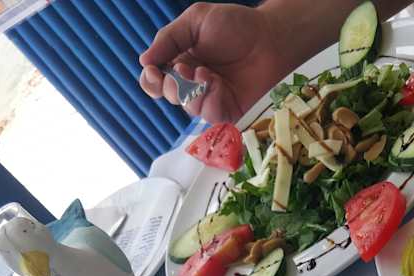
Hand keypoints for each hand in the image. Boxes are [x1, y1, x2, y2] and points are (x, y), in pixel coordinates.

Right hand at [139, 2, 287, 122]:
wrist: (269, 39)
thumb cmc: (236, 26)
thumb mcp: (195, 21)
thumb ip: (168, 38)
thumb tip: (144, 61)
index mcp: (181, 60)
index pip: (155, 79)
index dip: (151, 80)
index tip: (155, 71)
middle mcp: (193, 82)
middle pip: (168, 96)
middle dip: (170, 85)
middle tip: (184, 70)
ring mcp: (210, 98)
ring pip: (187, 108)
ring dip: (192, 92)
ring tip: (207, 73)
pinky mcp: (228, 111)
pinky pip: (209, 115)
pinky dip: (210, 100)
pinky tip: (219, 84)